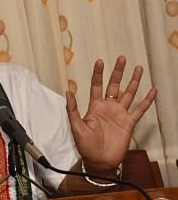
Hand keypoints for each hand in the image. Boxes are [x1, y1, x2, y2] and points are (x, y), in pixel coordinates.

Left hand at [65, 56, 156, 172]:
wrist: (99, 161)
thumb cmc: (85, 146)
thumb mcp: (76, 127)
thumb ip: (73, 110)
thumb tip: (68, 92)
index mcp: (95, 106)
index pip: (96, 85)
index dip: (98, 74)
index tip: (100, 61)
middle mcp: (108, 107)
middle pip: (114, 85)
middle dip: (118, 72)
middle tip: (122, 58)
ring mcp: (119, 114)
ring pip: (128, 94)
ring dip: (134, 82)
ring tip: (138, 68)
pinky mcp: (129, 123)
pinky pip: (140, 110)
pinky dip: (147, 101)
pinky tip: (152, 91)